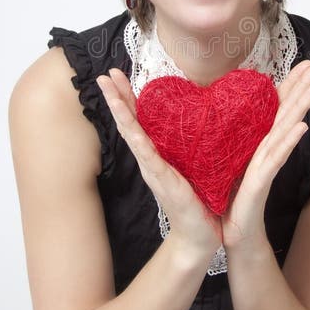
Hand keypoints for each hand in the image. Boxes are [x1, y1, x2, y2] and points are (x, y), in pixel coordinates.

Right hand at [97, 69, 221, 260]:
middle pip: (129, 122)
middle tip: (106, 73)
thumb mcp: (197, 165)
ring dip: (120, 109)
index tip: (119, 75)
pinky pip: (147, 155)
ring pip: (132, 133)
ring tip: (108, 89)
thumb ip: (194, 146)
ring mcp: (153, 169)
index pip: (140, 120)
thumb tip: (203, 121)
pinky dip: (136, 138)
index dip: (128, 97)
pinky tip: (129, 125)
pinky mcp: (162, 181)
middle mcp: (150, 159)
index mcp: (158, 154)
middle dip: (117, 96)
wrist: (201, 236)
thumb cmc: (201, 201)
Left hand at [221, 59, 309, 250]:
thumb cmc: (228, 200)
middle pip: (288, 112)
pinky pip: (274, 160)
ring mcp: (265, 166)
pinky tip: (299, 127)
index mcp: (257, 142)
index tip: (305, 61)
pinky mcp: (259, 183)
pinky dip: (288, 143)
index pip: (277, 107)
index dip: (291, 84)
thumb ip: (233, 137)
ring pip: (286, 131)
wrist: (226, 234)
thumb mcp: (226, 160)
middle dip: (305, 87)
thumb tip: (227, 113)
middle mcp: (266, 151)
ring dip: (302, 108)